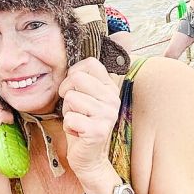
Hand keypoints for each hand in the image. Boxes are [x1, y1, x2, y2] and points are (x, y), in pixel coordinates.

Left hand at [59, 58, 120, 188]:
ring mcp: (107, 115)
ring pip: (71, 99)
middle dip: (67, 95)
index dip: (73, 76)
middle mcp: (112, 99)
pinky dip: (68, 127)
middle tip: (75, 110)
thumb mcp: (89, 96)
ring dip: (68, 112)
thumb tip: (125, 34)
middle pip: (76, 79)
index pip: (88, 65)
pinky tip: (78, 133)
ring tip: (78, 121)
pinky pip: (70, 118)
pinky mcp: (97, 130)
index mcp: (110, 88)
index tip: (75, 90)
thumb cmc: (83, 124)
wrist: (89, 158)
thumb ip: (94, 73)